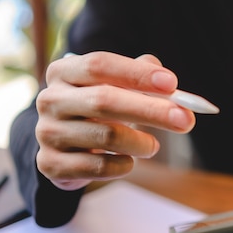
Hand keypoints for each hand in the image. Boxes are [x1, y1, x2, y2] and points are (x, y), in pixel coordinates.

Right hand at [35, 51, 196, 190]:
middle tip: (185, 120)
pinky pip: (97, 167)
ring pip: (106, 136)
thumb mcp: (115, 86)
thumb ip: (141, 77)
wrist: (63, 144)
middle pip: (104, 100)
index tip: (172, 84)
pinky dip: (122, 165)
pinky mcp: (51, 164)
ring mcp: (47, 133)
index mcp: (64, 71)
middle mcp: (50, 99)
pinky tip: (128, 161)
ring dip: (141, 143)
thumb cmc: (97, 108)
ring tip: (153, 146)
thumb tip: (169, 85)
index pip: (100, 65)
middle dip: (150, 110)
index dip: (137, 74)